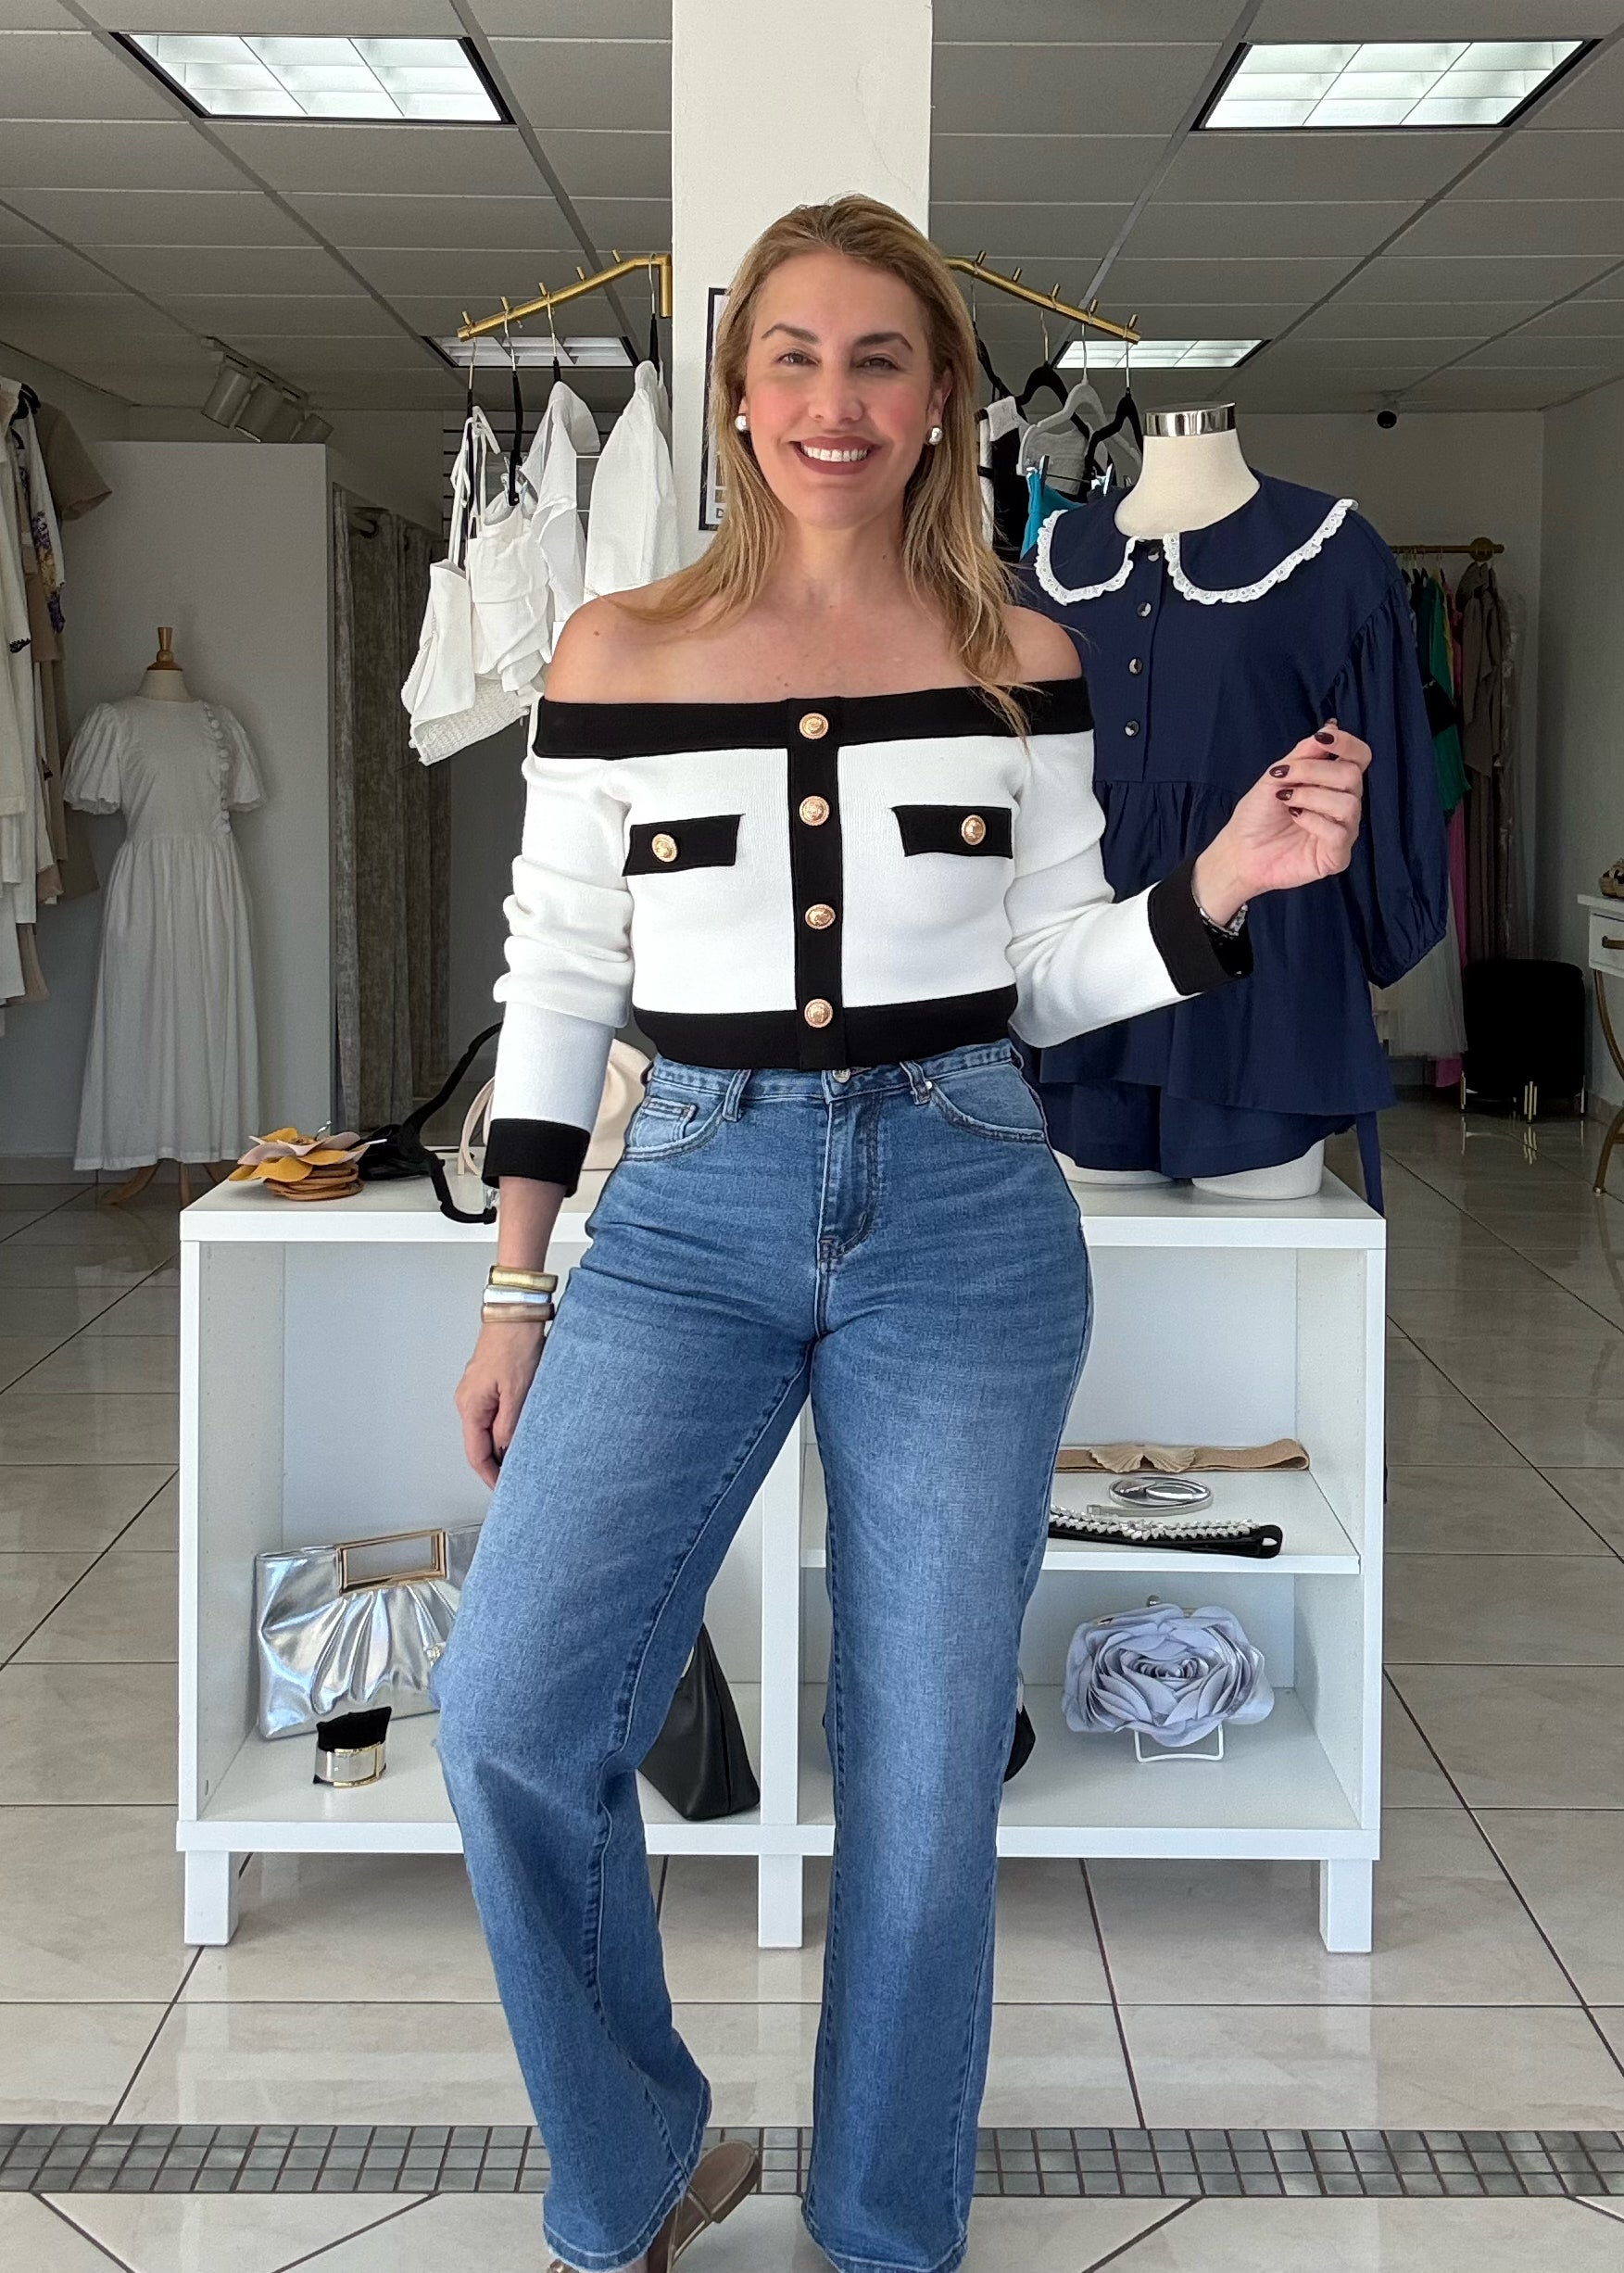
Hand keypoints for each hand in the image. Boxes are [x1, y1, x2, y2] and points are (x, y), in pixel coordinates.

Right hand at [455, 1321, 546, 1486]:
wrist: (516, 1312)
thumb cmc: (515, 1344)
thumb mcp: (518, 1391)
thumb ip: (510, 1424)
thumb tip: (506, 1450)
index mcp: (471, 1406)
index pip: (476, 1453)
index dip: (490, 1475)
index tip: (504, 1489)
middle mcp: (469, 1400)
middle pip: (480, 1443)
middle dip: (498, 1463)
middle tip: (519, 1476)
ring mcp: (477, 1391)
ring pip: (488, 1428)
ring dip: (504, 1444)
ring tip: (525, 1456)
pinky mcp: (489, 1383)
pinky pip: (494, 1413)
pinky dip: (506, 1426)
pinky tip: (522, 1430)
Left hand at [1193, 721, 1371, 917]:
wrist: (1238, 852)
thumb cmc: (1257, 815)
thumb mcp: (1276, 775)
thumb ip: (1304, 753)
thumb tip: (1331, 727)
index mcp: (1333, 783)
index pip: (1359, 757)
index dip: (1347, 744)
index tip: (1323, 739)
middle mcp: (1344, 805)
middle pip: (1352, 775)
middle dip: (1314, 771)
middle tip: (1283, 778)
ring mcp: (1343, 831)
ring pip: (1348, 803)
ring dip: (1311, 796)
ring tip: (1286, 801)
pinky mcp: (1336, 857)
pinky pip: (1338, 832)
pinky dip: (1313, 820)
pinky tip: (1295, 819)